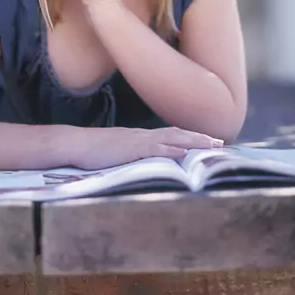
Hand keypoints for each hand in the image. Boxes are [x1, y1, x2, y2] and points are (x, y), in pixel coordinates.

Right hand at [70, 126, 223, 170]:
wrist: (74, 144)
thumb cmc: (89, 150)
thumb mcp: (114, 151)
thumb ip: (129, 154)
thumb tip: (141, 161)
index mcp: (138, 136)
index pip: (169, 134)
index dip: (189, 137)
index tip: (206, 140)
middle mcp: (142, 135)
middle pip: (176, 133)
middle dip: (199, 138)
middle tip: (219, 143)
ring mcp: (137, 141)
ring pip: (172, 138)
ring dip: (193, 142)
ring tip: (212, 145)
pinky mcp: (131, 149)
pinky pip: (156, 149)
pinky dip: (172, 151)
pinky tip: (185, 155)